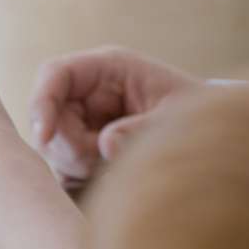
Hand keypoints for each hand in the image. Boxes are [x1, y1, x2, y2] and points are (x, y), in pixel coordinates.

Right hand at [30, 47, 199, 184]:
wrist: (206, 136)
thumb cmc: (194, 116)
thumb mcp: (175, 119)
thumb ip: (141, 130)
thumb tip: (107, 145)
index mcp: (108, 69)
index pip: (55, 74)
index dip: (42, 102)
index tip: (46, 136)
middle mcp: (89, 93)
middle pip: (50, 118)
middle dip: (70, 148)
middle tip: (102, 165)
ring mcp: (84, 120)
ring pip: (55, 147)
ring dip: (79, 166)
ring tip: (117, 169)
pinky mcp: (83, 147)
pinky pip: (65, 167)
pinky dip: (82, 179)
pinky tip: (110, 177)